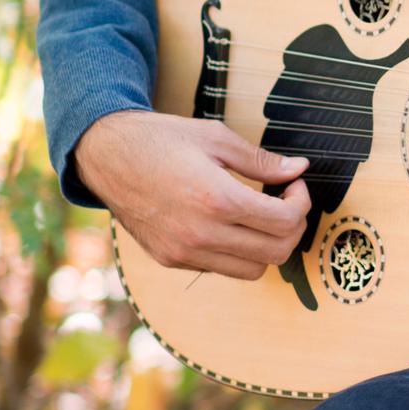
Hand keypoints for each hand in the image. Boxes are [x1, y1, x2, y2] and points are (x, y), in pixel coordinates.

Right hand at [75, 110, 310, 280]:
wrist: (106, 156)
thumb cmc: (161, 140)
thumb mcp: (216, 138)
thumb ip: (261, 160)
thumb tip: (298, 169)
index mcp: (216, 200)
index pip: (284, 222)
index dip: (302, 203)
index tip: (295, 185)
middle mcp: (201, 234)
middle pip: (276, 253)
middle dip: (293, 227)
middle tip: (287, 201)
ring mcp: (184, 253)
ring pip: (252, 271)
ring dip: (268, 245)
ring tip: (263, 214)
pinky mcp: (171, 260)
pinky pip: (221, 268)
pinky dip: (239, 252)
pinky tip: (234, 223)